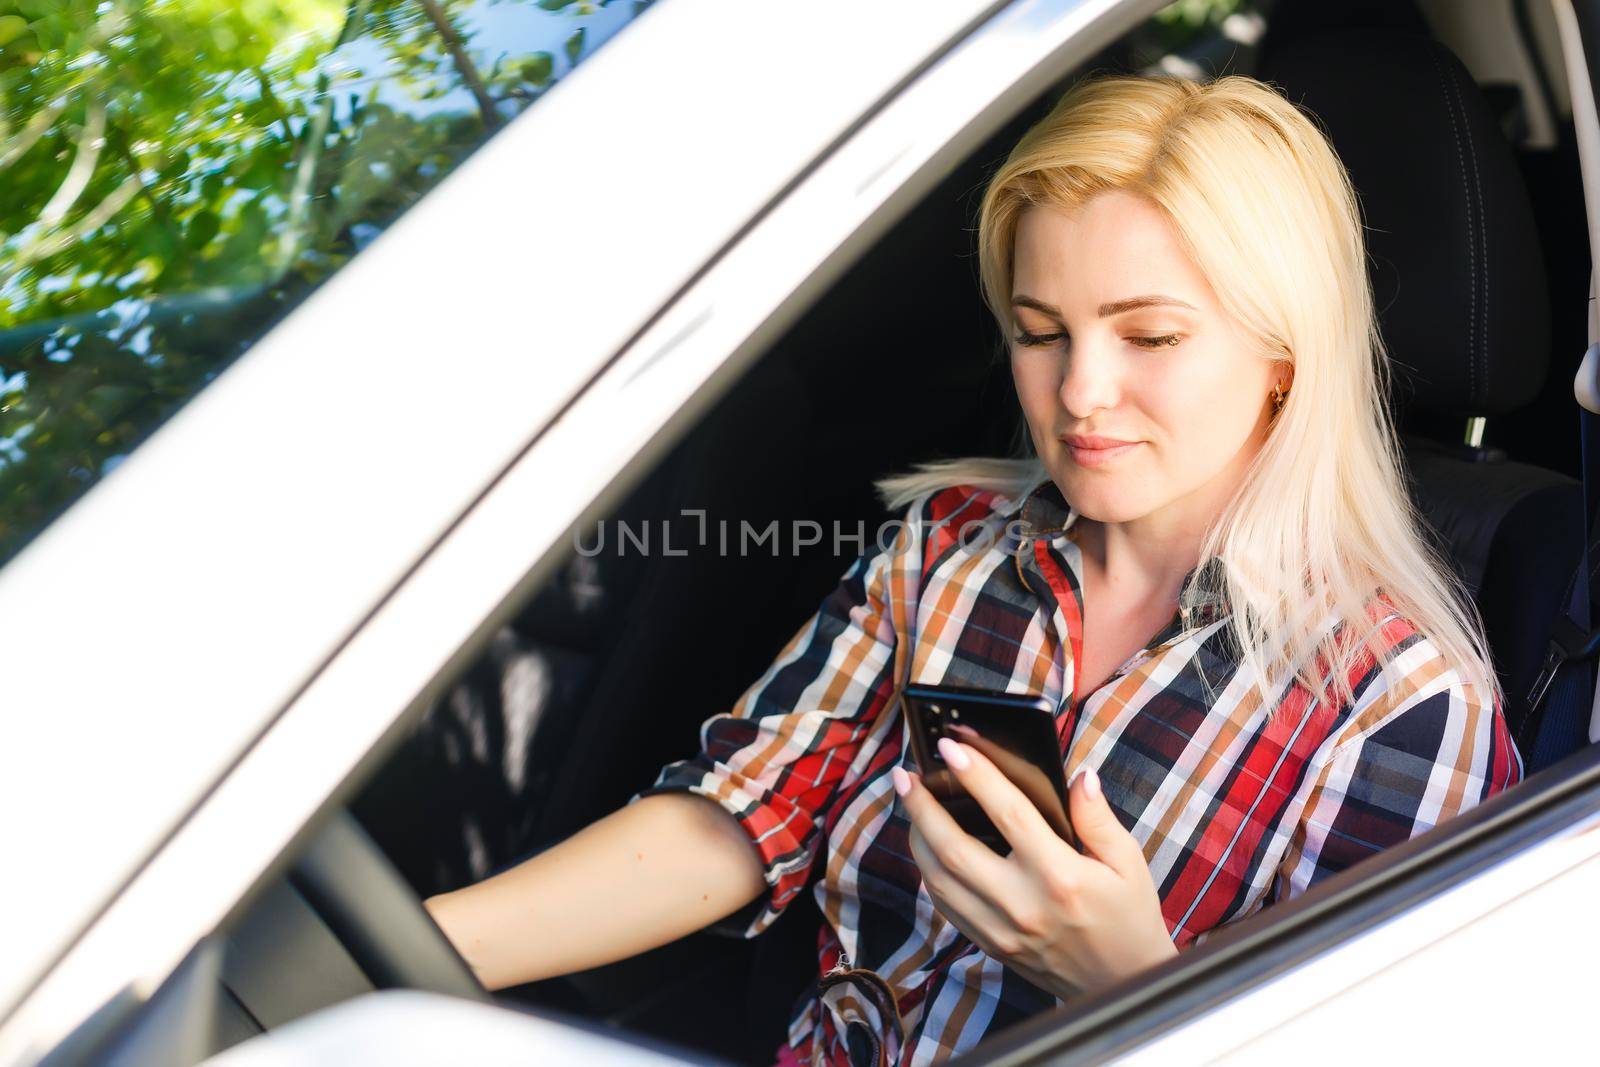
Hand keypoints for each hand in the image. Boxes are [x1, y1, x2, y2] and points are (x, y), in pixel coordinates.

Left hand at [892, 738, 1176, 999]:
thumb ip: (1098, 818)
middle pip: (953, 848)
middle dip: (922, 807)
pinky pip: (945, 906)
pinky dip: (930, 873)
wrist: (1122, 983)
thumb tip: (1079, 777)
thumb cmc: (1127, 918)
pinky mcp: (991, 945)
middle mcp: (1022, 904)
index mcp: (1059, 876)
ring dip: (917, 838)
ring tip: (912, 805)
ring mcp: (1001, 929)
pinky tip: (927, 849)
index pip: (1007, 814)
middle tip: (906, 775)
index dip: (976, 775)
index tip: (951, 746)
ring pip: (939, 879)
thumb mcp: (1128, 863)